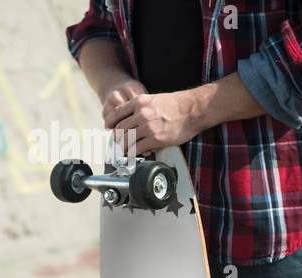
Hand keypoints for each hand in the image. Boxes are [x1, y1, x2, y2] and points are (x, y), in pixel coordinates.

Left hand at [104, 72, 267, 156]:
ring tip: (123, 150)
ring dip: (123, 147)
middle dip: (115, 138)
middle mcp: (141, 114)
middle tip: (115, 143)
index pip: (116, 113)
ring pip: (126, 140)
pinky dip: (134, 153)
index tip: (108, 128)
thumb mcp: (154, 99)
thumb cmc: (176, 104)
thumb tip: (130, 118)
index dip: (109, 122)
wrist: (193, 109)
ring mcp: (148, 127)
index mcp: (139, 102)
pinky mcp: (156, 139)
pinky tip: (135, 154)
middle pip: (119, 129)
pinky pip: (138, 149)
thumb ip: (140, 108)